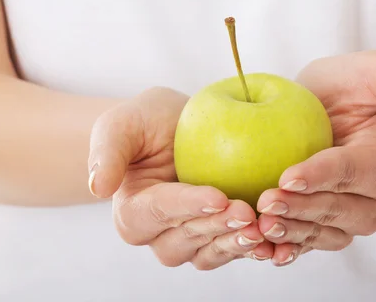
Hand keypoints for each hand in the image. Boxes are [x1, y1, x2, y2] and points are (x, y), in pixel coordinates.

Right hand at [88, 87, 273, 269]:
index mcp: (133, 212)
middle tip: (247, 211)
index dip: (186, 208)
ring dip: (236, 244)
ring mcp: (191, 239)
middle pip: (184, 241)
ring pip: (210, 253)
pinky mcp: (219, 237)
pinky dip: (255, 247)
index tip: (216, 196)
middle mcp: (159, 234)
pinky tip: (277, 235)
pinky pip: (234, 250)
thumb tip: (98, 186)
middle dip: (216, 228)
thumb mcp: (124, 122)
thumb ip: (108, 150)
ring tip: (263, 227)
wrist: (181, 126)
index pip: (155, 214)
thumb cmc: (148, 122)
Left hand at [256, 51, 375, 265]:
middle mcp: (369, 198)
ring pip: (326, 236)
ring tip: (259, 226)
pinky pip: (304, 245)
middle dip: (306, 211)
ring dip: (293, 235)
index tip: (289, 176)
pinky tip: (259, 248)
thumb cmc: (343, 87)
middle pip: (343, 213)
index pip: (359, 173)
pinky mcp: (316, 225)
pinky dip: (283, 250)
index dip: (326, 177)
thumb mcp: (367, 71)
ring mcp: (342, 216)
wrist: (310, 109)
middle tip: (267, 201)